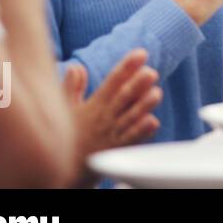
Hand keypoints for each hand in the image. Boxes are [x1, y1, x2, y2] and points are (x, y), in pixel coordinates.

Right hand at [63, 50, 160, 184]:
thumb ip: (72, 88)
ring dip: (143, 105)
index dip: (127, 67)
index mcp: (96, 105)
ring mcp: (113, 133)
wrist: (68, 168)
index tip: (140, 54)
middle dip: (136, 84)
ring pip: (130, 117)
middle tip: (151, 72)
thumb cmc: (71, 135)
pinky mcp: (119, 149)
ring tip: (156, 93)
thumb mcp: (66, 110)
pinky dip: (141, 132)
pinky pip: (130, 140)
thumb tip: (76, 67)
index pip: (113, 82)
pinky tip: (153, 122)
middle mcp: (106, 117)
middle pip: (123, 98)